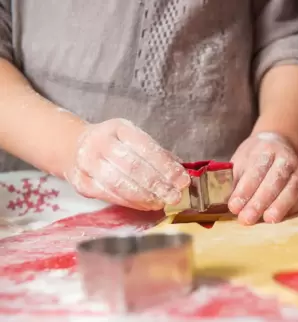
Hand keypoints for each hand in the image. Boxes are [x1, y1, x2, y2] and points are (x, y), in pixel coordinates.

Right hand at [64, 118, 189, 210]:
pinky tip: (146, 205)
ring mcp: (87, 162)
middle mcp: (100, 142)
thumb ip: (157, 155)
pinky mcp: (82, 182)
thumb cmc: (115, 144)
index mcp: (118, 128)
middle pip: (133, 167)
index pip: (145, 147)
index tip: (183, 180)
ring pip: (120, 184)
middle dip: (157, 184)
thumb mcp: (134, 139)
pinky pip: (110, 195)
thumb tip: (180, 174)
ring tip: (161, 202)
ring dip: (145, 196)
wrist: (76, 147)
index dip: (166, 166)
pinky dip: (131, 203)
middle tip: (174, 196)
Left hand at [228, 132, 297, 224]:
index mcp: (265, 150)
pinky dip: (292, 209)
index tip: (234, 206)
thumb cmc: (254, 157)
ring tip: (268, 220)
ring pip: (291, 189)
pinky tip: (280, 218)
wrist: (277, 145)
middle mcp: (285, 158)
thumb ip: (235, 180)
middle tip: (247, 218)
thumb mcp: (240, 161)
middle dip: (260, 202)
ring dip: (279, 206)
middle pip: (275, 181)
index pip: (256, 170)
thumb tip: (228, 204)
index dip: (245, 190)